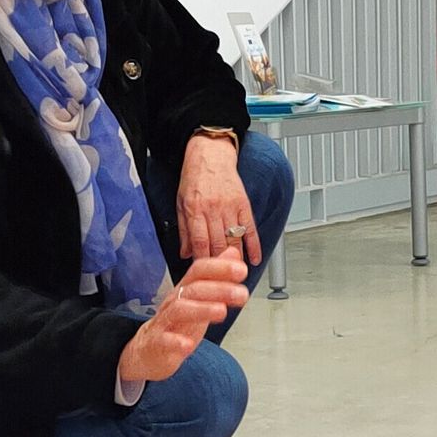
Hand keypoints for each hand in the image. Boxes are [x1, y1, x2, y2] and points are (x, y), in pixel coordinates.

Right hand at [119, 252, 248, 383]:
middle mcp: (174, 301)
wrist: (149, 349)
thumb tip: (233, 253)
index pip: (200, 270)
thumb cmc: (177, 322)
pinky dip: (176, 342)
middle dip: (220, 289)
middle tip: (241, 293)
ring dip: (202, 309)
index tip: (242, 270)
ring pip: (180, 309)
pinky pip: (164, 340)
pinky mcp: (157, 343)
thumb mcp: (200, 298)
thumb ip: (217, 276)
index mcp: (186, 289)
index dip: (220, 268)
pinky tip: (188, 345)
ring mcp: (164, 321)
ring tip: (221, 312)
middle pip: (194, 288)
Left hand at [177, 136, 260, 265]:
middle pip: (218, 244)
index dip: (202, 262)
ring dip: (236, 259)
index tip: (204, 277)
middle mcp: (213, 209)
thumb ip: (183, 230)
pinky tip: (255, 259)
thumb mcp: (181, 203)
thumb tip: (185, 253)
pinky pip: (250, 228)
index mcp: (195, 210)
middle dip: (219, 265)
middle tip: (221, 282)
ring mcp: (230, 207)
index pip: (200, 242)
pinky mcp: (243, 204)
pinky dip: (254, 245)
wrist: (210, 154)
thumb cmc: (194, 178)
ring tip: (236, 275)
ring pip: (234, 239)